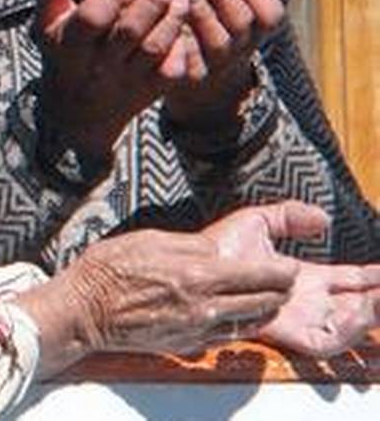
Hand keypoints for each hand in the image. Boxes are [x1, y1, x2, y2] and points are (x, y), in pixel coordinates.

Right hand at [22, 217, 297, 371]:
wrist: (83, 310)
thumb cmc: (108, 270)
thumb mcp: (149, 240)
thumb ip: (191, 245)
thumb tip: (220, 250)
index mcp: (196, 274)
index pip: (259, 276)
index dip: (282, 272)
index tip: (290, 267)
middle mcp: (204, 306)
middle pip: (264, 302)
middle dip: (280, 291)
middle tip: (285, 282)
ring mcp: (198, 329)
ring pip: (251, 322)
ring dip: (266, 310)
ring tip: (270, 298)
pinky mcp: (190, 345)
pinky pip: (229, 336)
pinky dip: (242, 324)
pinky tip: (241, 314)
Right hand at [35, 0, 191, 158]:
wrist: (79, 114)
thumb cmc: (64, 54)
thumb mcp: (47, 23)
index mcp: (69, 46)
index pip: (94, 17)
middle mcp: (98, 66)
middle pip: (129, 31)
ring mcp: (127, 80)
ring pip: (155, 47)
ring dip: (173, 14)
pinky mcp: (151, 91)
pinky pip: (173, 67)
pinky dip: (182, 42)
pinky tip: (185, 18)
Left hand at [161, 0, 289, 129]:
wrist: (204, 68)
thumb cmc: (225, 15)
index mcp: (260, 25)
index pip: (269, 12)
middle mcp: (242, 46)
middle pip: (242, 22)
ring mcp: (218, 62)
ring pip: (217, 40)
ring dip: (200, 9)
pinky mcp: (190, 72)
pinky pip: (186, 56)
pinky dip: (178, 34)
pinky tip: (166, 11)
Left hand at [206, 201, 379, 358]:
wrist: (193, 266)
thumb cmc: (219, 249)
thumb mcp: (258, 223)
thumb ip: (290, 216)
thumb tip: (323, 218)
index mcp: (307, 279)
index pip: (352, 281)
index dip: (375, 278)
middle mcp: (309, 303)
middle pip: (359, 308)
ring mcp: (301, 320)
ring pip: (349, 328)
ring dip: (371, 315)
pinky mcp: (288, 334)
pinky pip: (325, 340)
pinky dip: (346, 329)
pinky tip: (357, 309)